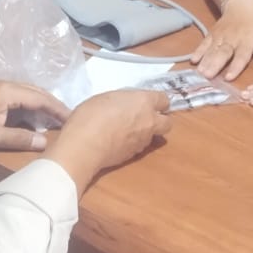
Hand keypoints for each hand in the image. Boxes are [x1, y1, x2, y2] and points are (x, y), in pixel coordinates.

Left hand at [0, 82, 68, 152]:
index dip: (58, 109)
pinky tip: (34, 119)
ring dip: (43, 106)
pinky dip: (31, 107)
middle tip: (70, 119)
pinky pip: (19, 98)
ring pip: (28, 94)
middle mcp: (7, 85)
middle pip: (37, 93)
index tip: (74, 118)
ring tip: (56, 120)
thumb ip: (19, 138)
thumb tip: (45, 142)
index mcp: (9, 91)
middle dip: (54, 105)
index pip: (41, 98)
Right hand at [47, 90, 171, 191]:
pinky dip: (132, 143)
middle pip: (168, 122)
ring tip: (125, 130)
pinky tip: (117, 141)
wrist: (85, 146)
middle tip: (145, 117)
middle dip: (160, 120)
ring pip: (153, 135)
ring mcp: (143, 140)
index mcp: (143, 101)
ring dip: (145, 132)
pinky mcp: (134, 155)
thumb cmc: (92, 114)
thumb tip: (127, 106)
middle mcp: (149, 121)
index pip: (164, 99)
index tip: (147, 102)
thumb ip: (124, 101)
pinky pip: (139, 146)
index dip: (157, 101)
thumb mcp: (107, 97)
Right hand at [189, 0, 252, 81]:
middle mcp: (232, 39)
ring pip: (212, 49)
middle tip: (207, 76)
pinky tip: (193, 60)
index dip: (235, 67)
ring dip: (205, 61)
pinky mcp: (211, 33)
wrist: (241, 6)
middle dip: (215, 65)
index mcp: (247, 41)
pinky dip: (198, 51)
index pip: (241, 56)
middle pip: (223, 53)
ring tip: (200, 72)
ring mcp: (220, 36)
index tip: (228, 78)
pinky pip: (204, 43)